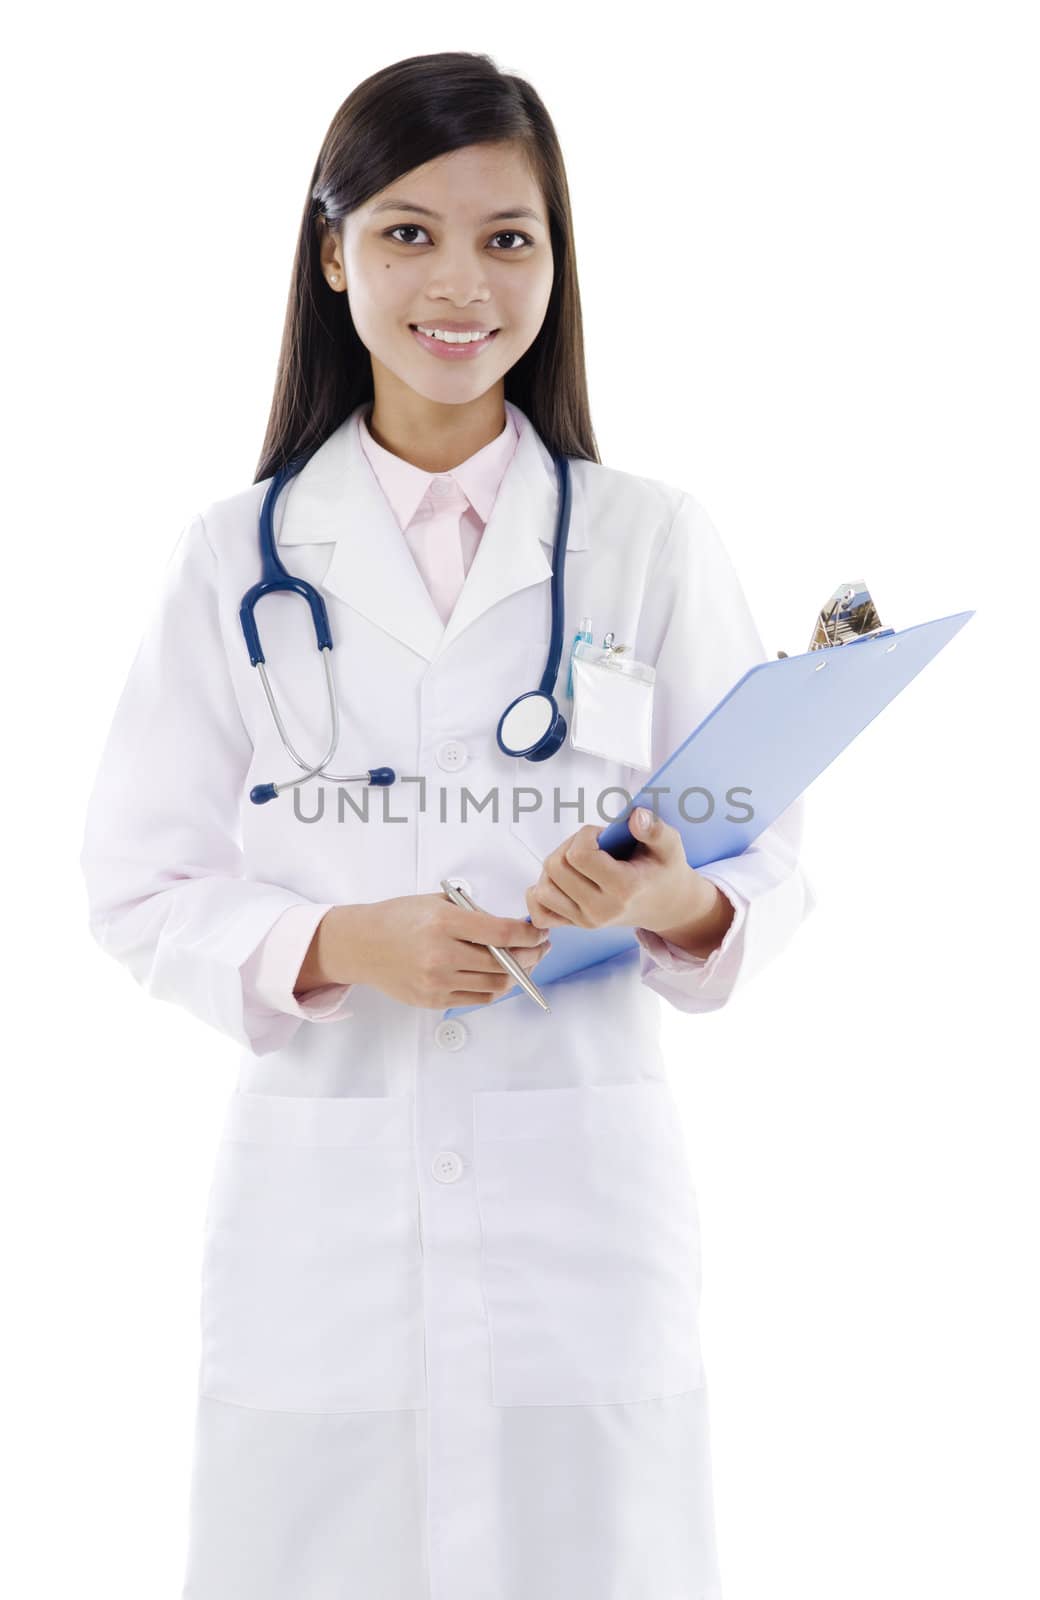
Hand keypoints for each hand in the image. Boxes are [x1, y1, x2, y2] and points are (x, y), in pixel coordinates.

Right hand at [319, 893, 551, 1009]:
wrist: (362, 945)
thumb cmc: (399, 918)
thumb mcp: (438, 902)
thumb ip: (474, 914)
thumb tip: (513, 928)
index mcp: (443, 922)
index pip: (502, 933)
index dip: (529, 934)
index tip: (539, 933)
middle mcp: (441, 954)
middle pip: (504, 962)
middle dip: (531, 955)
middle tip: (540, 948)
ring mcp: (437, 981)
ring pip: (495, 984)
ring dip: (517, 974)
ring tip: (524, 963)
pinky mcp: (433, 1000)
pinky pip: (478, 999)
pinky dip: (495, 989)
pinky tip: (500, 977)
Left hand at [524, 807, 719, 938]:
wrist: (665, 905)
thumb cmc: (664, 870)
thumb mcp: (670, 846)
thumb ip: (654, 829)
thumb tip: (636, 816)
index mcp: (624, 888)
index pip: (579, 855)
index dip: (584, 835)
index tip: (601, 835)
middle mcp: (601, 910)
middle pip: (555, 868)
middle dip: (568, 846)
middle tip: (590, 846)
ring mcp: (585, 921)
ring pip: (542, 889)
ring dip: (554, 868)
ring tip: (578, 862)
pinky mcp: (575, 925)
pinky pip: (539, 914)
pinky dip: (541, 895)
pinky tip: (561, 882)